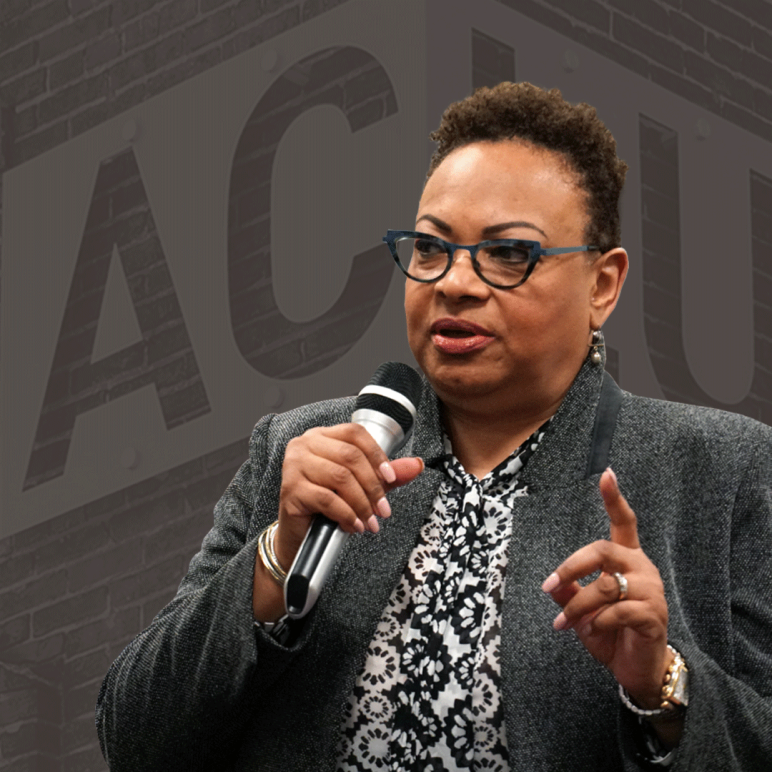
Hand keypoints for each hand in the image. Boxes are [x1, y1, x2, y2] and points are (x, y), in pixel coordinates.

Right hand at [275, 423, 423, 569]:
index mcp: (322, 436)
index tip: (391, 478)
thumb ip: (387, 474)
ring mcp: (294, 465)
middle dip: (373, 486)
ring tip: (370, 520)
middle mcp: (305, 445)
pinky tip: (354, 525)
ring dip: (362, 503)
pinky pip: (327, 499)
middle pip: (350, 456)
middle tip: (383, 509)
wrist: (299, 534)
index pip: (355, 434)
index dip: (377, 455)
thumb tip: (416, 465)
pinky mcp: (290, 489)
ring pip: (340, 478)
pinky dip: (347, 514)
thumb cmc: (326, 505)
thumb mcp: (362, 485)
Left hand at [542, 468, 670, 707]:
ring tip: (563, 623)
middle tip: (550, 585)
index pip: (624, 522)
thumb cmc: (610, 632)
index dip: (614, 498)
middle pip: (603, 549)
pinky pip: (620, 611)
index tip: (606, 473)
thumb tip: (551, 584)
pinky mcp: (654, 616)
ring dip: (578, 605)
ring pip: (606, 586)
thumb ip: (568, 592)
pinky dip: (598, 621)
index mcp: (626, 559)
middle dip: (571, 565)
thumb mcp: (582, 611)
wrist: (638, 670)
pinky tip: (591, 630)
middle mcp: (641, 568)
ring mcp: (651, 591)